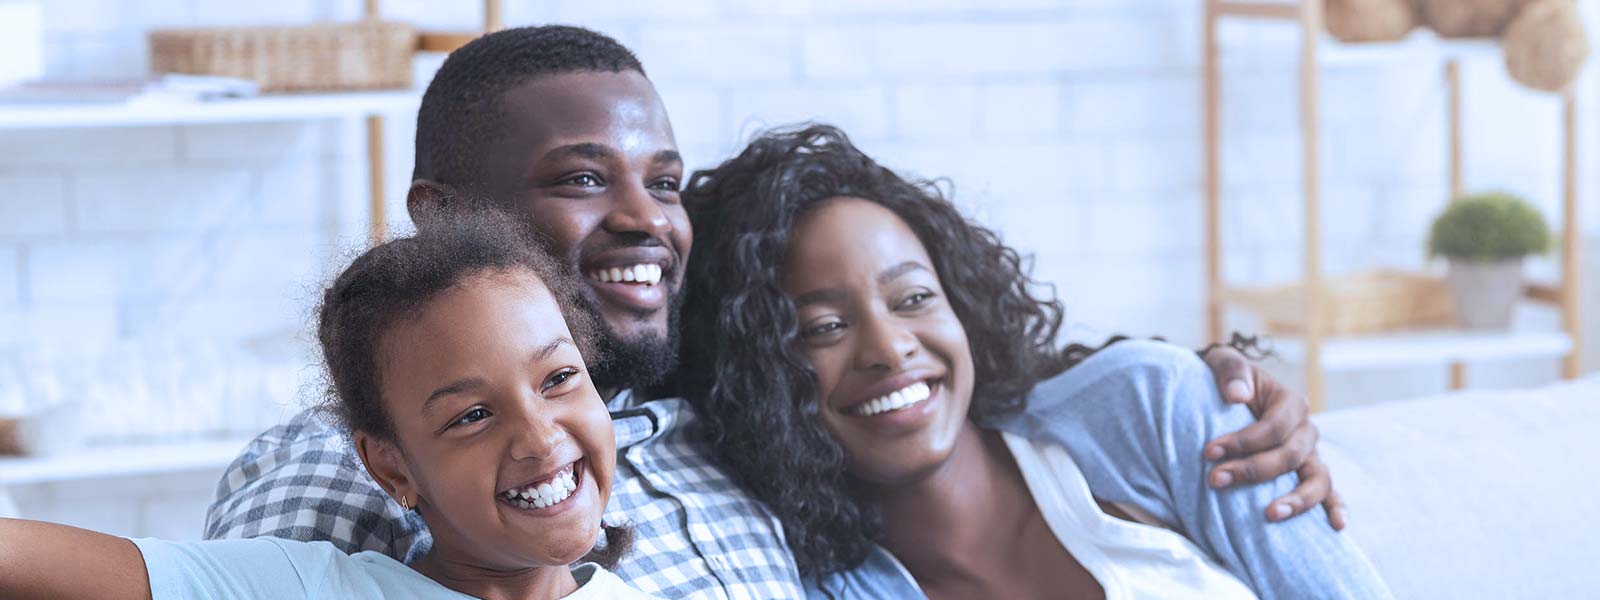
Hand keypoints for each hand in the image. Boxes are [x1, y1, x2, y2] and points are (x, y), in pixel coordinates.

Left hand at [1199, 345, 1347, 530]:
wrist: (1227, 394)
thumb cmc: (1225, 379)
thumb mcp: (1222, 362)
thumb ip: (1230, 372)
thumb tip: (1238, 396)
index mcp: (1290, 402)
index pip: (1274, 427)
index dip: (1244, 441)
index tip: (1208, 451)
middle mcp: (1305, 430)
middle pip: (1290, 455)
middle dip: (1252, 470)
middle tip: (1215, 480)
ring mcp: (1309, 455)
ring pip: (1317, 479)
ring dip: (1296, 500)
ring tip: (1270, 514)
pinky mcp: (1306, 474)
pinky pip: (1328, 492)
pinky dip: (1335, 507)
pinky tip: (1336, 526)